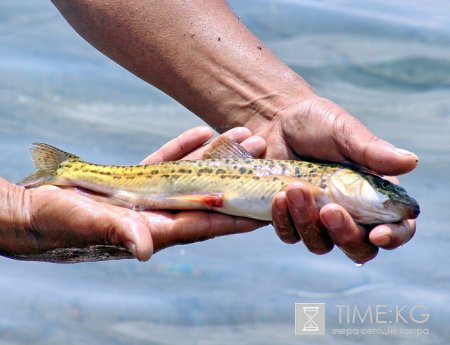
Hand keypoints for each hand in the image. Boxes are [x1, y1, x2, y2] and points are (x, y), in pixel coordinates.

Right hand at [0, 127, 266, 261]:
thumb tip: (145, 249)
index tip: (265, 204)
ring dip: (215, 155)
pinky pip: (166, 163)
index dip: (236, 214)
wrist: (32, 212)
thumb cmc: (57, 222)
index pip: (205, 222)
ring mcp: (149, 197)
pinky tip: (200, 132)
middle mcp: (158, 214)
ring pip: (191, 174)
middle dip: (235, 174)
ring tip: (240, 135)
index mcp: (155, 229)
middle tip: (262, 152)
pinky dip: (182, 148)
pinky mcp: (134, 183)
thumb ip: (118, 233)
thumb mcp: (88, 224)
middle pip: (206, 193)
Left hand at [257, 96, 416, 263]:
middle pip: (359, 247)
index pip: (396, 226)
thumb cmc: (316, 123)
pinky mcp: (290, 219)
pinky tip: (278, 197)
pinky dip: (284, 221)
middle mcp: (350, 212)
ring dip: (308, 222)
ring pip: (320, 244)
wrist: (275, 121)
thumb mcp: (344, 132)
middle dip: (345, 235)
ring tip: (295, 188)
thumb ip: (372, 150)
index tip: (379, 234)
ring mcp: (318, 220)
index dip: (394, 237)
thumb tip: (411, 162)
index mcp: (374, 193)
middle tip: (329, 210)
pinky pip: (290, 235)